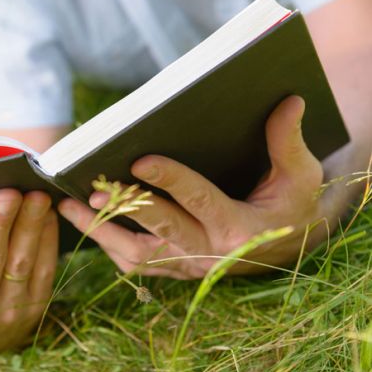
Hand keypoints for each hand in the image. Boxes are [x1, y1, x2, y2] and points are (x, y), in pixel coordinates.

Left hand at [59, 96, 332, 278]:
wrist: (289, 247)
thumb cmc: (291, 205)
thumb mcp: (300, 176)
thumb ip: (288, 141)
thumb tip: (289, 100)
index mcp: (238, 227)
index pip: (199, 200)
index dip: (170, 180)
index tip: (139, 160)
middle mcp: (209, 253)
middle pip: (160, 232)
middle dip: (126, 210)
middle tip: (95, 188)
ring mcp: (189, 267)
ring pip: (138, 256)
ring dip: (102, 233)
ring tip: (70, 207)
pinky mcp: (176, 271)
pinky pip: (137, 265)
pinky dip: (109, 246)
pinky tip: (87, 224)